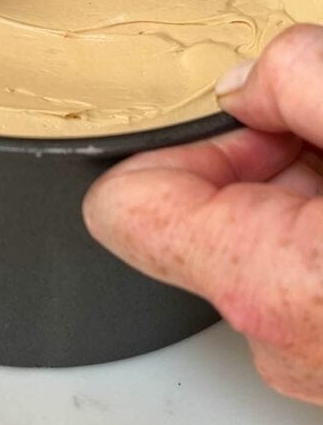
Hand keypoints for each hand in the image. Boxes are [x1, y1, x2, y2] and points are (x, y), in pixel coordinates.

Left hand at [83, 24, 322, 405]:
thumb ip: (301, 82)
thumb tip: (246, 78)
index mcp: (265, 277)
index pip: (122, 203)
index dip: (167, 142)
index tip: (221, 115)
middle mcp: (275, 330)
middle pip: (195, 208)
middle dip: (252, 149)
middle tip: (315, 126)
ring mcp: (305, 346)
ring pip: (249, 229)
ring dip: (292, 179)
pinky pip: (291, 257)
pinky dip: (314, 213)